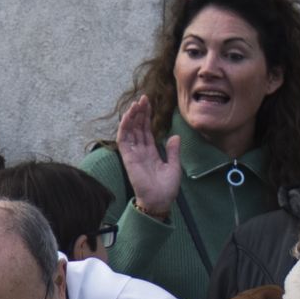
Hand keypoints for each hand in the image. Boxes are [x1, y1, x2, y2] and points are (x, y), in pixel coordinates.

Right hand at [113, 92, 181, 219]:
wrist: (160, 200)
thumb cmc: (167, 187)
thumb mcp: (174, 166)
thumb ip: (173, 150)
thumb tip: (175, 136)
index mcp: (151, 152)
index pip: (146, 130)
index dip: (146, 117)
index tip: (148, 104)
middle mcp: (140, 150)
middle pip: (137, 127)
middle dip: (139, 113)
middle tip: (143, 98)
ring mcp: (133, 153)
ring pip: (129, 131)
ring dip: (132, 117)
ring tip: (136, 103)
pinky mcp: (128, 158)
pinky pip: (123, 140)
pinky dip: (124, 127)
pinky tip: (128, 116)